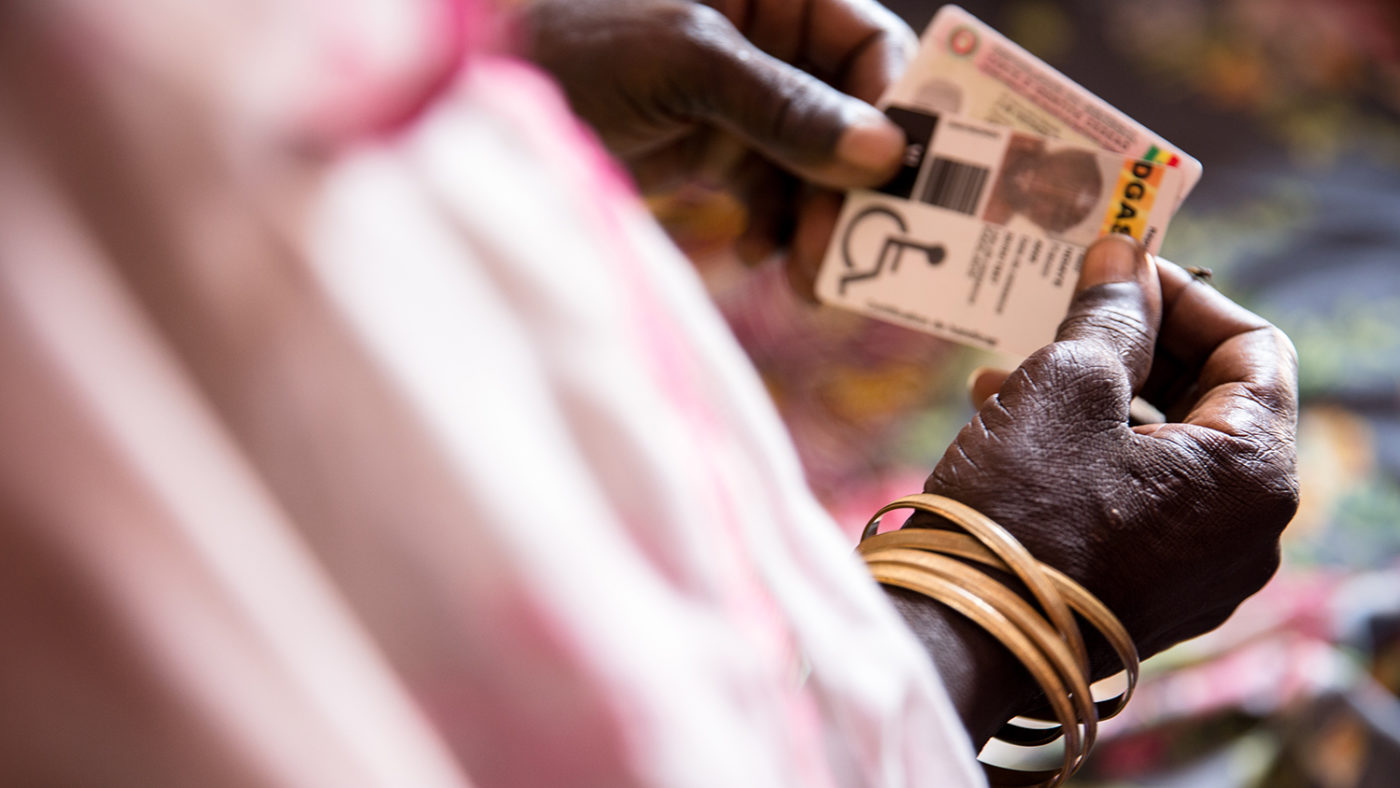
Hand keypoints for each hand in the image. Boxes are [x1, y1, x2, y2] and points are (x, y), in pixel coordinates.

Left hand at [516, 0, 914, 293]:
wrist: (480, 99)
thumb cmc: (574, 47)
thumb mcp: (683, 63)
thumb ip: (780, 104)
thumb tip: (883, 153)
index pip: (868, 43)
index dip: (901, 110)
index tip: (908, 182)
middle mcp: (768, 41)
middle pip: (851, 115)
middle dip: (856, 186)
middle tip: (856, 253)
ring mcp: (741, 99)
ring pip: (816, 166)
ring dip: (820, 223)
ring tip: (810, 278)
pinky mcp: (713, 148)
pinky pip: (772, 195)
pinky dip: (775, 230)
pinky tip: (760, 256)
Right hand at [895, 235, 1299, 742]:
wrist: (960, 641)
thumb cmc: (1021, 508)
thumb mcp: (1066, 385)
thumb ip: (1110, 314)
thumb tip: (1123, 257)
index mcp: (1254, 475)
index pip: (1255, 349)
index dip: (1185, 295)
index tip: (1120, 266)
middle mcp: (1246, 533)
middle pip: (1211, 402)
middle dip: (1136, 345)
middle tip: (1067, 309)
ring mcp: (1198, 573)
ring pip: (1163, 452)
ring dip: (1098, 397)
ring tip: (1015, 366)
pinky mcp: (1146, 597)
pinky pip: (1135, 502)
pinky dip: (1086, 454)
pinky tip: (1009, 424)